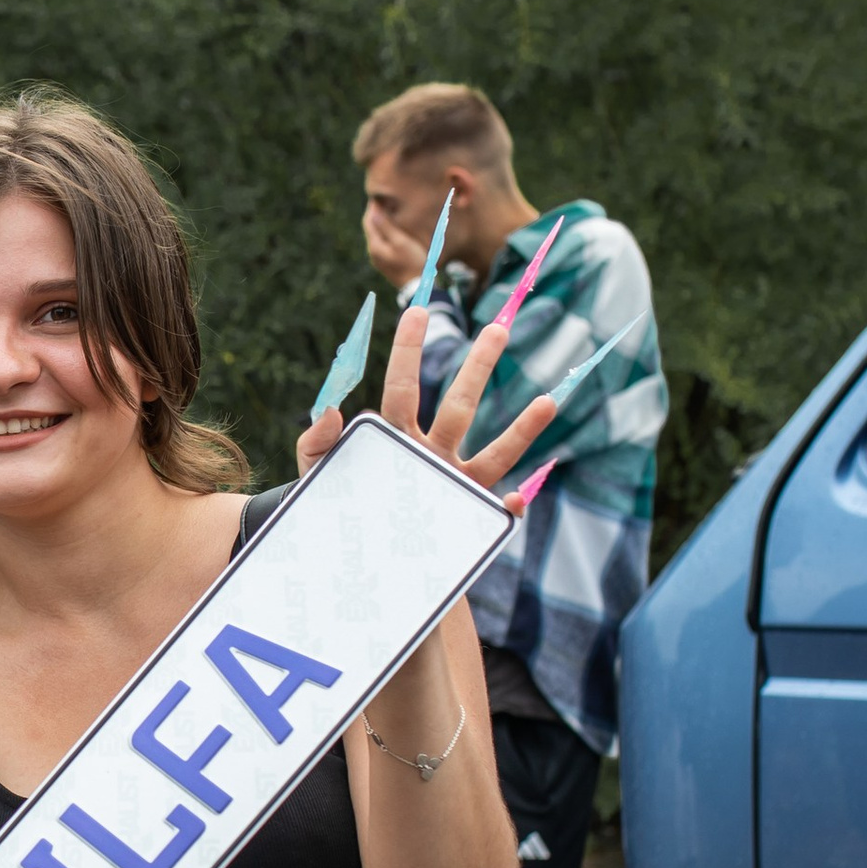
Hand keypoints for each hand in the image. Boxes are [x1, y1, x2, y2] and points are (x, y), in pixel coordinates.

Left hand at [297, 299, 556, 505]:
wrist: (348, 556)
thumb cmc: (336, 501)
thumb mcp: (317, 470)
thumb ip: (316, 440)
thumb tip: (333, 408)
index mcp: (395, 436)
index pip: (403, 387)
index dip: (407, 351)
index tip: (416, 311)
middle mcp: (430, 454)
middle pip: (460, 407)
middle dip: (478, 369)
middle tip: (498, 328)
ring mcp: (451, 485)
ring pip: (494, 455)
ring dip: (521, 432)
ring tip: (549, 402)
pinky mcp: (464, 520)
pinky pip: (493, 514)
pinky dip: (508, 507)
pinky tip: (517, 499)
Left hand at [363, 202, 425, 289]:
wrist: (416, 286)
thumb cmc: (411, 261)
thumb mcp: (400, 242)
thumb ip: (387, 227)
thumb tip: (375, 213)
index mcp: (374, 245)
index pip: (369, 221)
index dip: (373, 207)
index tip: (378, 195)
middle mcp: (373, 252)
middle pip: (371, 228)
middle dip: (376, 213)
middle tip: (383, 200)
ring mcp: (379, 258)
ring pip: (376, 235)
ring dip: (381, 222)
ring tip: (389, 210)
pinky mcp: (386, 262)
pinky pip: (382, 242)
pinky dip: (385, 232)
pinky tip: (393, 228)